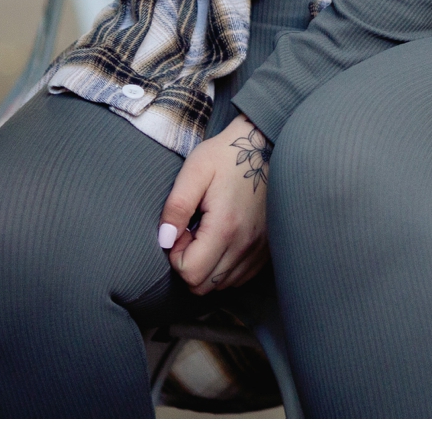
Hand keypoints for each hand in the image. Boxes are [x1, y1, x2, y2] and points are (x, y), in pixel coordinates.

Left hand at [158, 115, 271, 295]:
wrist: (265, 145)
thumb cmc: (227, 155)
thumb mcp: (195, 170)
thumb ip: (176, 206)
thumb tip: (164, 240)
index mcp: (225, 227)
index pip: (190, 273)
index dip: (175, 255)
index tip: (181, 228)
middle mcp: (245, 246)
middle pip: (204, 286)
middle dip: (188, 265)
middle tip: (190, 232)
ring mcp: (258, 251)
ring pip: (221, 285)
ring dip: (206, 267)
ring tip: (206, 233)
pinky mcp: (266, 251)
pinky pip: (238, 278)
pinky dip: (223, 267)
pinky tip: (221, 240)